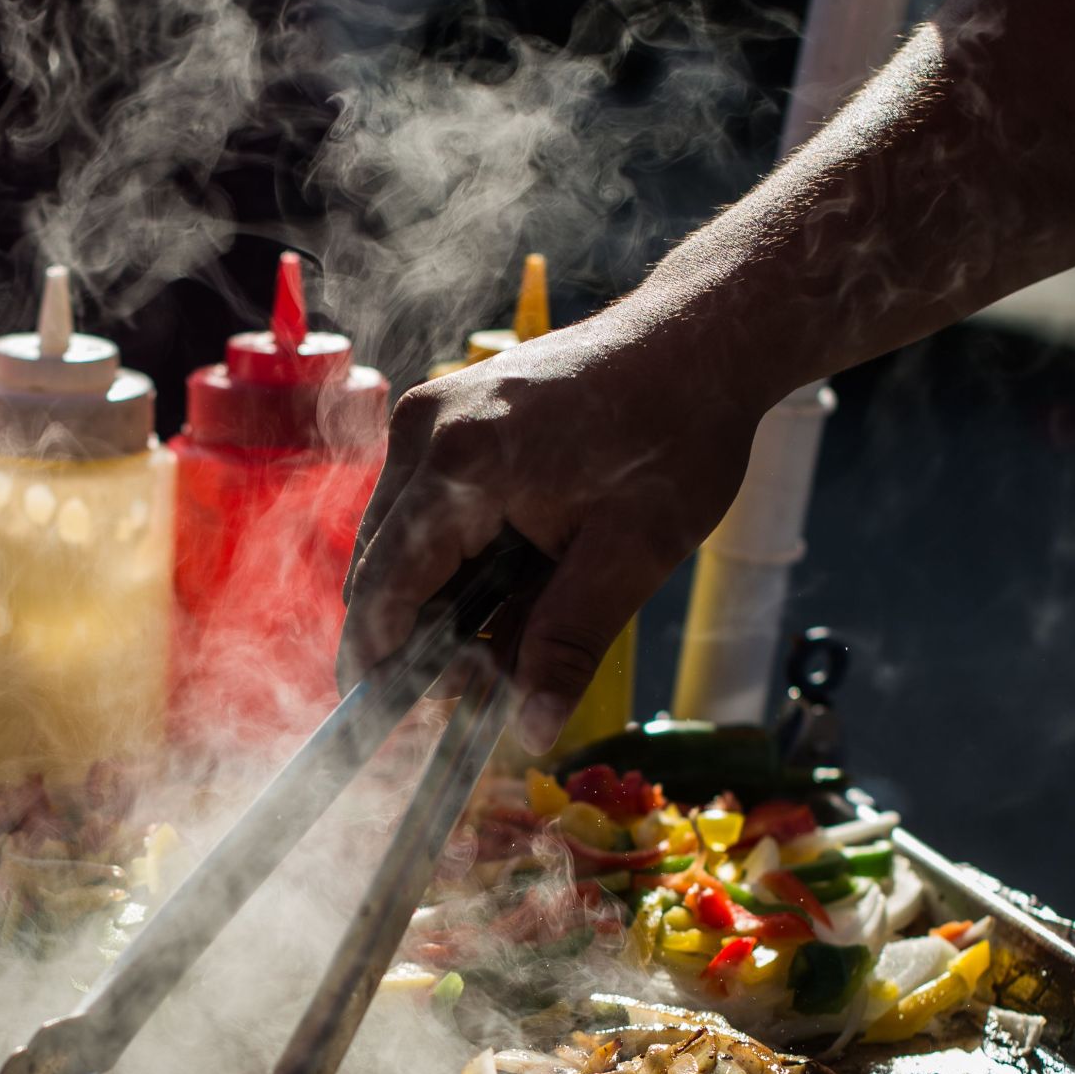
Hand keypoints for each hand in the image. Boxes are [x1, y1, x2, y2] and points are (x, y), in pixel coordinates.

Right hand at [340, 305, 769, 754]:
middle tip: (464, 699)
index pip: (385, 589)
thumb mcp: (633, 554)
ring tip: (496, 643)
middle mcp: (427, 430)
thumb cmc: (676, 436)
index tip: (388, 727)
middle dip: (410, 640)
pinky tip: (501, 585)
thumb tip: (531, 731)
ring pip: (393, 540)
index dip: (379, 666)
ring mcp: (430, 415)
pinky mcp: (444, 414)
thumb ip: (569, 643)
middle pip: (378, 567)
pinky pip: (418, 506)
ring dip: (431, 599)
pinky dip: (446, 557)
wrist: (697, 342)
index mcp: (464, 463)